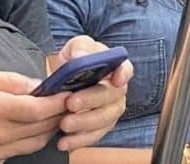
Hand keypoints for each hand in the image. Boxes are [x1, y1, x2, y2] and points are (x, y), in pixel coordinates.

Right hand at [0, 69, 68, 163]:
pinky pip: (22, 150)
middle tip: (68, 101)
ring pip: (36, 143)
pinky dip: (34, 139)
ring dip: (50, 129)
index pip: (36, 110)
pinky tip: (35, 127)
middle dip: (58, 114)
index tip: (67, 93)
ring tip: (56, 114)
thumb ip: (9, 81)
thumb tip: (35, 84)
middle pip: (41, 127)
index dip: (56, 102)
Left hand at [55, 36, 132, 150]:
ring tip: (64, 124)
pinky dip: (78, 139)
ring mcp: (110, 109)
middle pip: (111, 97)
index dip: (122, 74)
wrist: (64, 79)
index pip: (126, 69)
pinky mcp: (101, 126)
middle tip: (70, 103)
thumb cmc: (75, 60)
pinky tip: (64, 141)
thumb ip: (79, 48)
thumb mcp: (75, 48)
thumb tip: (81, 55)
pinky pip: (94, 135)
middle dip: (90, 101)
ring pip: (104, 119)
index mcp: (115, 66)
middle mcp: (117, 89)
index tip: (116, 79)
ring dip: (84, 123)